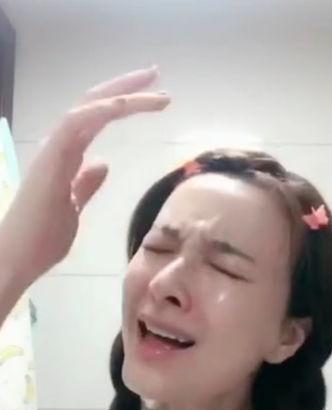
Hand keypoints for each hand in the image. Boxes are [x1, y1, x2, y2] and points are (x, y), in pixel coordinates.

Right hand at [0, 66, 169, 284]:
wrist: (18, 256)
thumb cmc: (41, 239)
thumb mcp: (74, 208)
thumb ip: (86, 183)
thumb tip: (103, 163)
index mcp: (65, 154)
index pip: (95, 118)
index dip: (122, 103)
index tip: (154, 96)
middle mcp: (58, 144)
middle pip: (93, 103)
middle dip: (126, 86)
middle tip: (156, 73)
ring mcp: (53, 148)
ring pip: (89, 107)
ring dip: (123, 95)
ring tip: (156, 90)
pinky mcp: (51, 157)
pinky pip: (77, 123)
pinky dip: (102, 110)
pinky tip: (126, 104)